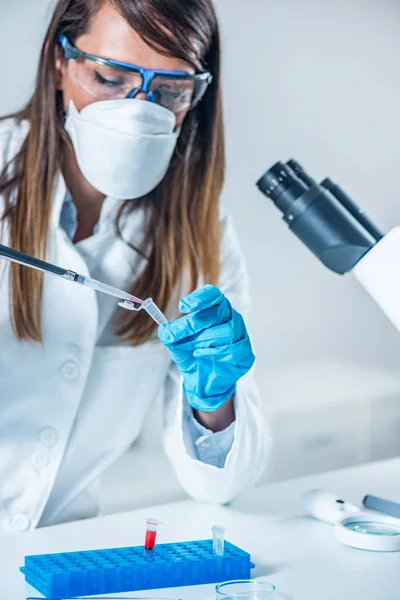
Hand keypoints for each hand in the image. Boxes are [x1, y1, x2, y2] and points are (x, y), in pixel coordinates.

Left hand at [158, 285, 254, 411]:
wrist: (204, 381)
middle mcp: (232, 319)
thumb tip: (164, 330)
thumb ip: (170, 334)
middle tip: (173, 333)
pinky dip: (214, 352)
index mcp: (217, 310)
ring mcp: (241, 336)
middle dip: (193, 323)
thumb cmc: (193, 355)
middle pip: (218, 313)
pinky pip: (233, 349)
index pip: (214, 296)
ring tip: (190, 347)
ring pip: (227, 330)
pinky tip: (200, 354)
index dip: (201, 297)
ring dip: (203, 339)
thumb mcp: (176, 343)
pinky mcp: (246, 354)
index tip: (183, 306)